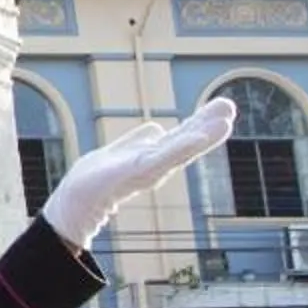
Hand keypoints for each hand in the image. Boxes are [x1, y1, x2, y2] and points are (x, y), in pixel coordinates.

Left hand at [40, 98, 235, 249]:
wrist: (76, 200)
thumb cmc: (97, 179)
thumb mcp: (121, 150)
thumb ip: (139, 140)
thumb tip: (157, 127)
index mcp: (153, 155)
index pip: (182, 136)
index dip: (202, 122)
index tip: (223, 109)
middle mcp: (155, 163)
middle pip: (186, 140)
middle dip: (208, 124)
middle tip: (230, 106)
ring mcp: (148, 169)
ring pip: (180, 149)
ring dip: (202, 135)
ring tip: (224, 122)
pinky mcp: (136, 173)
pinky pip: (162, 157)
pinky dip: (180, 148)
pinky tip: (197, 138)